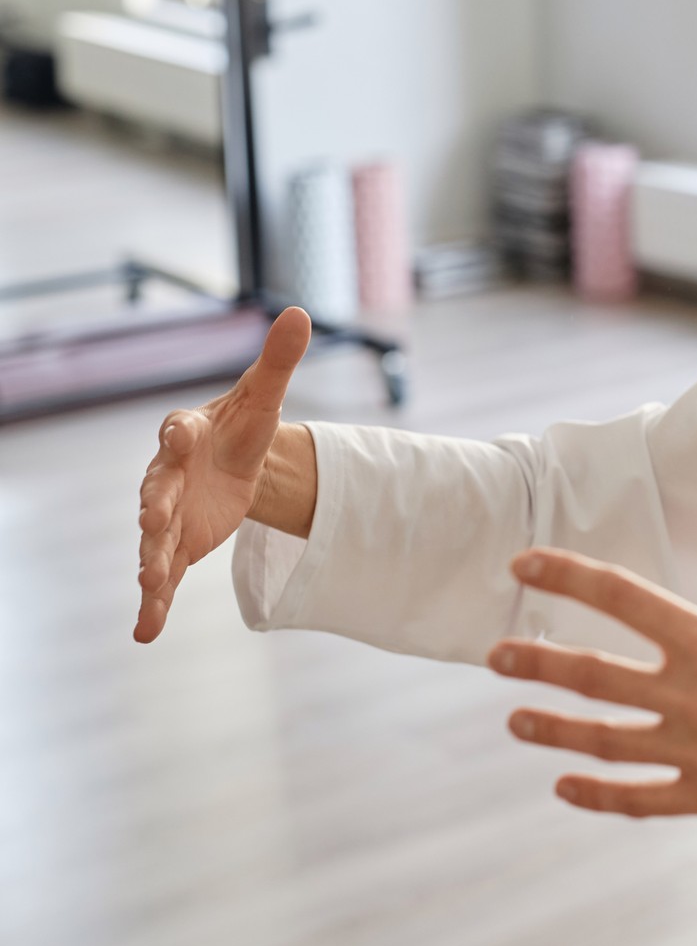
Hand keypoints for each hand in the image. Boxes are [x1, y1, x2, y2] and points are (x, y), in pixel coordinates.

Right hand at [134, 306, 311, 641]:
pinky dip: (154, 604)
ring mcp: (170, 514)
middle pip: (157, 490)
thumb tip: (302, 313)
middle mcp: (168, 476)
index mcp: (188, 434)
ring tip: (150, 581)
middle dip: (154, 505)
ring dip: (152, 559)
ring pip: (155, 539)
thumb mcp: (266, 395)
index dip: (180, 431)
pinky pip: (163, 578)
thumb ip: (279, 360)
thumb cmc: (246, 424)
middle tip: (152, 519)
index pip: (180, 430)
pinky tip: (146, 632)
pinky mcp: (178, 545)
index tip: (180, 431)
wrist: (239, 461)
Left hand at [489, 467, 696, 846]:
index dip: (566, 575)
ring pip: (604, 741)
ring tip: (515, 718)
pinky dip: (597, 794)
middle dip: (538, 662)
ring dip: (552, 729)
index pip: (620, 598)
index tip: (525, 564)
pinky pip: (640, 798)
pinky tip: (565, 786)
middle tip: (496, 654)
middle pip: (593, 677)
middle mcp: (693, 697)